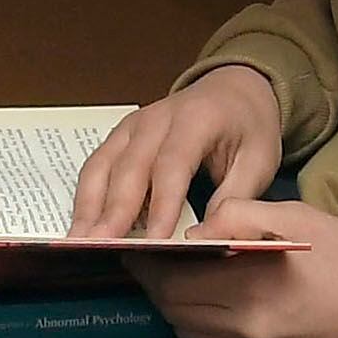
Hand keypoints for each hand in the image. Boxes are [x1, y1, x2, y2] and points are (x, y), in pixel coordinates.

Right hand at [66, 69, 283, 241]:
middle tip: (99, 246)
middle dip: (113, 211)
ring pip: (102, 166)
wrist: (233, 90)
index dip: (161, 205)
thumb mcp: (259, 160)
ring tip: (78, 242)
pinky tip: (83, 226)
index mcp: (195, 119)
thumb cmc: (247, 126)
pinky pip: (96, 167)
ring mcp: (132, 126)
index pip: (172, 165)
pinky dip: (86, 197)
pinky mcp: (120, 137)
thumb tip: (204, 238)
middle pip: (128, 168)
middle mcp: (156, 118)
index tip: (154, 241)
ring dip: (88, 206)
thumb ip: (233, 198)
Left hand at [139, 200, 337, 337]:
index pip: (174, 282)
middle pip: (176, 311)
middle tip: (148, 263)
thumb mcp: (297, 217)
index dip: (148, 266)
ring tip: (174, 281)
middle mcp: (248, 328)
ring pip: (193, 333)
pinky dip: (206, 324)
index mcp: (251, 286)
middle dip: (155, 287)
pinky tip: (211, 302)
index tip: (135, 249)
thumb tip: (196, 231)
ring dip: (176, 308)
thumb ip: (239, 215)